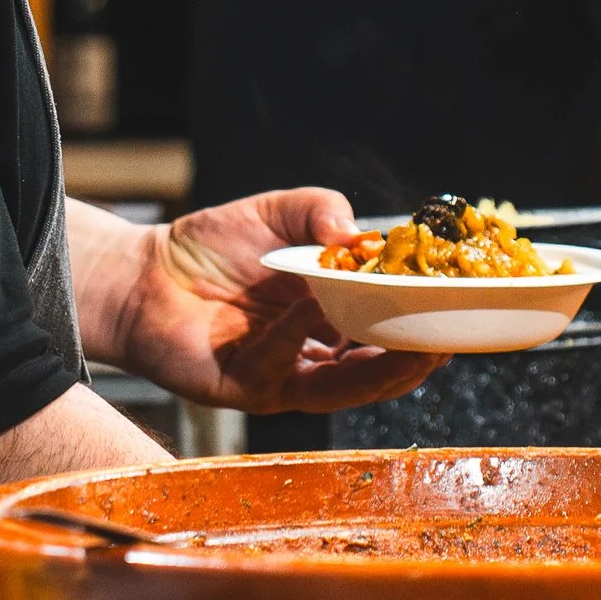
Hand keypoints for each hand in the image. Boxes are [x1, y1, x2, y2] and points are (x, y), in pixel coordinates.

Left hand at [112, 188, 437, 418]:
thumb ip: (320, 210)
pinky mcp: (245, 389)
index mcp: (329, 324)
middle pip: (377, 372)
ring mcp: (281, 379)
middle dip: (415, 359)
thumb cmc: (210, 246)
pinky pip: (282, 366)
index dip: (423, 327)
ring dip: (378, 366)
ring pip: (343, 386)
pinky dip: (299, 334)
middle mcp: (312, 359)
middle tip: (449, 340)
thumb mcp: (277, 214)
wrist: (142, 274)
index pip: (388, 334)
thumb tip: (359, 233)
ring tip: (412, 342)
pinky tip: (312, 305)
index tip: (459, 311)